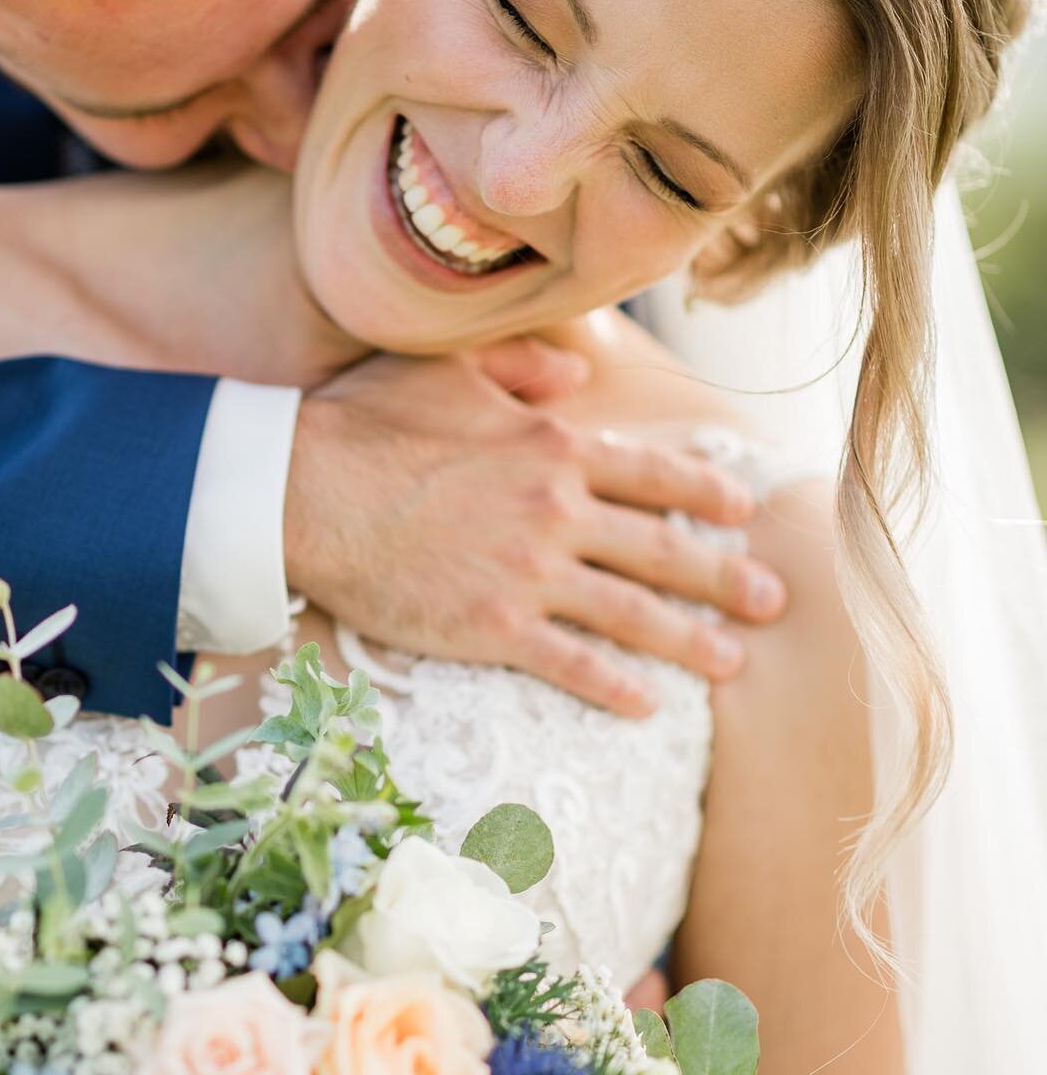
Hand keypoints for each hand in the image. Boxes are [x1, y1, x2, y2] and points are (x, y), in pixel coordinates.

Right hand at [284, 342, 785, 716]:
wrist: (301, 489)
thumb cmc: (365, 422)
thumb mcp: (448, 370)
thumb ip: (522, 369)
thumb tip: (578, 377)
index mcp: (553, 444)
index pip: (654, 473)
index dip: (707, 493)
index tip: (744, 511)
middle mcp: (558, 509)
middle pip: (665, 549)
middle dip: (727, 577)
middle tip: (774, 601)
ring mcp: (530, 572)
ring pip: (635, 613)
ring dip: (693, 640)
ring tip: (734, 661)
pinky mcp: (493, 627)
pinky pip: (573, 664)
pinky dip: (617, 687)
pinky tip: (648, 705)